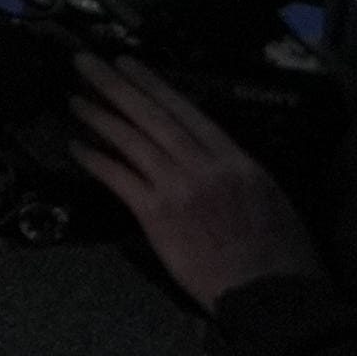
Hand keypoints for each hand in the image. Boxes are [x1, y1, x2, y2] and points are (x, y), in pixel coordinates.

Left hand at [73, 57, 323, 303]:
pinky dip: (95, 160)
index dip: (153, 84)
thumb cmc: (281, 254)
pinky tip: (76, 146)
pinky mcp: (157, 216)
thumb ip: (236, 170)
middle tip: (86, 61)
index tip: (129, 63)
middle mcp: (205, 167)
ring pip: (131, 141)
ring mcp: (178, 189)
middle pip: (152, 116)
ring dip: (99, 117)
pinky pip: (119, 179)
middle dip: (116, 85)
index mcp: (237, 160)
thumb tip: (209, 153)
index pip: (187, 111)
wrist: (270, 294)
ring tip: (75, 99)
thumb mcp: (271, 196)